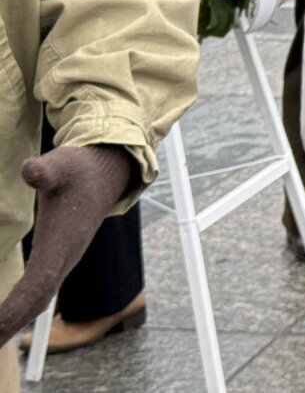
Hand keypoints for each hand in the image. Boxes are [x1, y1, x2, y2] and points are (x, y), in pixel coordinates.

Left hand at [0, 145, 134, 344]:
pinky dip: (18, 310)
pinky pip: (36, 293)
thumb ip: (45, 170)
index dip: (15, 307)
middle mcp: (65, 257)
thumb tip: (30, 170)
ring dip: (12, 323)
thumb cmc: (81, 168)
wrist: (107, 172)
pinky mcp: (57, 259)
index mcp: (64, 241)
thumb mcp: (63, 163)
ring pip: (37, 301)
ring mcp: (62, 261)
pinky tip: (2, 319)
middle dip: (8, 327)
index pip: (39, 284)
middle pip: (36, 303)